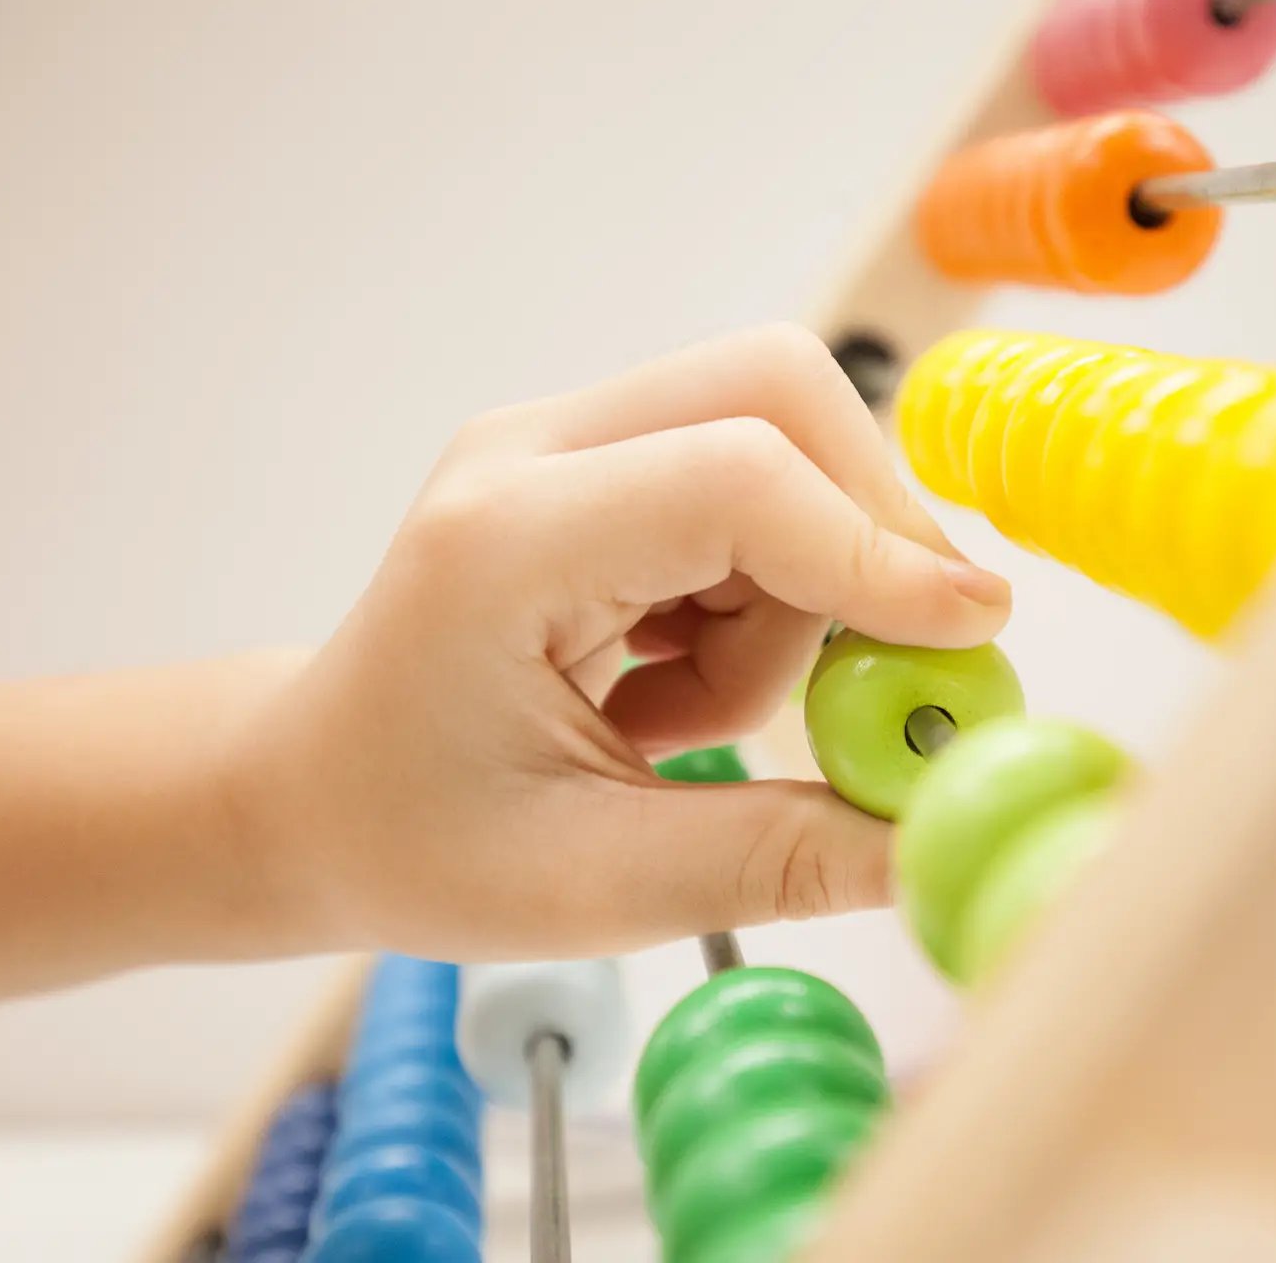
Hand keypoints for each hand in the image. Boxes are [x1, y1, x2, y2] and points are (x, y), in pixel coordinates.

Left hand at [231, 325, 1011, 958]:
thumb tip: (932, 844)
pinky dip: (762, 586)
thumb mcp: (588, 885)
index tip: (967, 638)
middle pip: (771, 389)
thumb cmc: (411, 841)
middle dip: (863, 528)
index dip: (875, 550)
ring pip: (775, 440)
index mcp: (502, 545)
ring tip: (688, 717)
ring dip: (796, 587)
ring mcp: (558, 440)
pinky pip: (745, 480)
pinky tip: (671, 681)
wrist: (308, 792)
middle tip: (870, 673)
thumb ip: (770, 860)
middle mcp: (529, 451)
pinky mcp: (592, 461)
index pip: (735, 478)